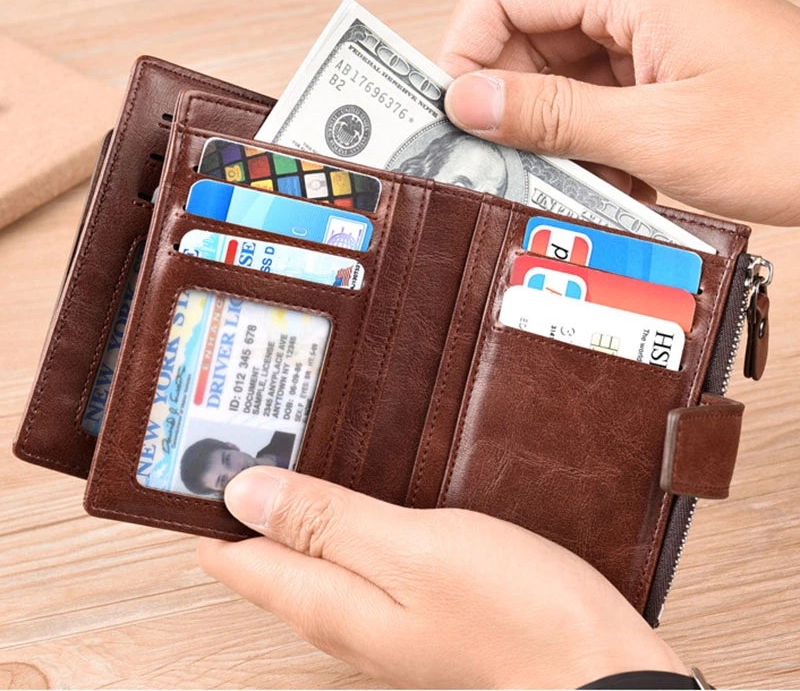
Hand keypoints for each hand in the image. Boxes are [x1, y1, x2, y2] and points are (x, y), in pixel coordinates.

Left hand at [198, 467, 685, 687]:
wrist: (595, 668)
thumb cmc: (514, 612)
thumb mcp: (412, 551)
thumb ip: (328, 523)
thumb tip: (245, 494)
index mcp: (333, 604)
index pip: (239, 557)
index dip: (209, 510)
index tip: (189, 463)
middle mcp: (348, 616)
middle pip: (271, 560)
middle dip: (245, 506)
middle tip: (228, 449)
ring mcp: (386, 613)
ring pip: (314, 555)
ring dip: (291, 510)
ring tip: (277, 462)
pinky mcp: (420, 603)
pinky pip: (358, 556)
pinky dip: (340, 520)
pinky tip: (354, 497)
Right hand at [439, 0, 799, 225]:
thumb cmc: (790, 131)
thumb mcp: (656, 132)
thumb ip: (552, 115)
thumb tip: (466, 103)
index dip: (461, 55)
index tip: (454, 121)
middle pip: (516, 32)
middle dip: (503, 102)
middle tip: (500, 166)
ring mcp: (640, 25)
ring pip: (548, 70)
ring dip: (546, 131)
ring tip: (569, 180)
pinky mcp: (651, 61)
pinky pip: (585, 93)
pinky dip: (581, 139)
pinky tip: (608, 177)